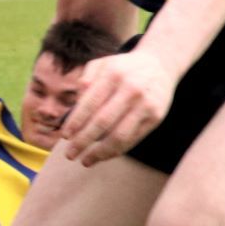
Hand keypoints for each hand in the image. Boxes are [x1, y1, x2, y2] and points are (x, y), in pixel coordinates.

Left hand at [55, 49, 176, 164]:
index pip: (90, 103)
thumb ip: (85, 81)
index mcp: (113, 74)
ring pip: (119, 136)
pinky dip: (116, 150)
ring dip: (100, 152)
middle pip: (103, 122)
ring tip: (86, 161)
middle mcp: (131, 90)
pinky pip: (133, 139)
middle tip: (70, 154)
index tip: (65, 135)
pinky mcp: (155, 117)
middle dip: (83, 141)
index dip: (76, 122)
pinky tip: (103, 155)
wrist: (160, 65)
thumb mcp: (102, 64)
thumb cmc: (122, 68)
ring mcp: (145, 105)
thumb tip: (72, 109)